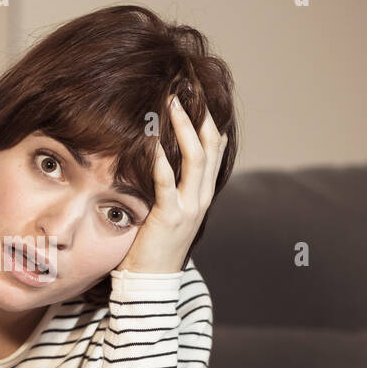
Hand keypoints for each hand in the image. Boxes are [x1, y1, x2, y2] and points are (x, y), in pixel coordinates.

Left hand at [115, 93, 228, 274]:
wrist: (152, 281)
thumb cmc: (154, 243)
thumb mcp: (172, 208)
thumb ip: (173, 184)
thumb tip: (161, 156)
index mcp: (203, 192)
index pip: (214, 147)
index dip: (208, 118)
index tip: (196, 91)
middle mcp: (202, 196)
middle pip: (210, 145)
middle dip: (199, 113)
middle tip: (185, 85)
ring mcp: (190, 207)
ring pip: (195, 157)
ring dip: (183, 127)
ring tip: (171, 102)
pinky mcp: (170, 217)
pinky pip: (167, 182)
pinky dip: (161, 159)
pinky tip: (153, 139)